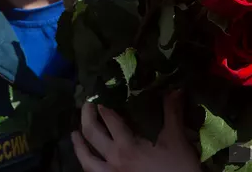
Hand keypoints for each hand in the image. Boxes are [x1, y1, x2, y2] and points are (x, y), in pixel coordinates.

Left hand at [72, 92, 201, 171]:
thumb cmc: (178, 167)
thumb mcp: (176, 138)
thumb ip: (172, 112)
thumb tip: (175, 88)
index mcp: (127, 145)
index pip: (109, 119)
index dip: (102, 104)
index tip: (99, 92)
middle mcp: (114, 159)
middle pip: (92, 134)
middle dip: (86, 116)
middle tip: (86, 104)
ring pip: (86, 160)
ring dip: (78, 145)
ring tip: (73, 134)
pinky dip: (87, 165)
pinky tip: (88, 160)